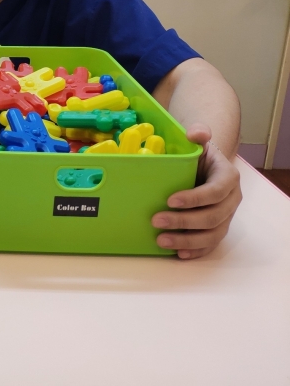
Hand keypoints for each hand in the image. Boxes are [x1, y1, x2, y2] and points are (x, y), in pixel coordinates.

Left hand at [151, 123, 241, 258]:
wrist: (206, 166)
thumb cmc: (200, 154)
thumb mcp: (199, 142)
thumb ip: (198, 134)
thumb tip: (197, 132)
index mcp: (228, 178)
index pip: (216, 191)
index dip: (195, 198)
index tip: (170, 200)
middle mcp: (231, 200)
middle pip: (212, 216)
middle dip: (184, 221)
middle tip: (156, 220)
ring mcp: (226, 216)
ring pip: (212, 234)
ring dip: (187, 240)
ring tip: (161, 241)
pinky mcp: (217, 228)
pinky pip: (211, 244)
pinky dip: (195, 251)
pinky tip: (178, 254)